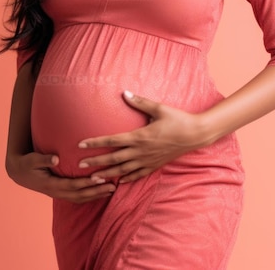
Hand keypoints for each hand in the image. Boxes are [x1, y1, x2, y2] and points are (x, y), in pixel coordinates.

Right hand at [6, 151, 116, 202]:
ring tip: (111, 190)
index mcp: (51, 184)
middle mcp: (56, 191)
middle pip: (80, 194)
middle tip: (113, 186)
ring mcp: (58, 193)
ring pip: (80, 198)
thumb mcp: (33, 160)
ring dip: (95, 195)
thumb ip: (44, 159)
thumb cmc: (27, 163)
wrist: (18, 173)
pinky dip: (89, 196)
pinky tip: (99, 192)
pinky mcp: (60, 192)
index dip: (86, 183)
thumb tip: (55, 158)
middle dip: (96, 191)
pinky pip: (77, 197)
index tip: (100, 178)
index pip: (72, 185)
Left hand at [77, 91, 206, 182]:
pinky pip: (138, 174)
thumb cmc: (177, 119)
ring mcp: (147, 160)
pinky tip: (119, 182)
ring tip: (94, 178)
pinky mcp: (155, 165)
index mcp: (139, 136)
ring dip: (107, 174)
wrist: (195, 135)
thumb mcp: (158, 108)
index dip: (95, 142)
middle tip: (79, 165)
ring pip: (123, 170)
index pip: (112, 140)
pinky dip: (126, 179)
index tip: (81, 144)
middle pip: (113, 158)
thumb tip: (125, 93)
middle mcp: (140, 151)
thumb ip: (140, 102)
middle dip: (95, 162)